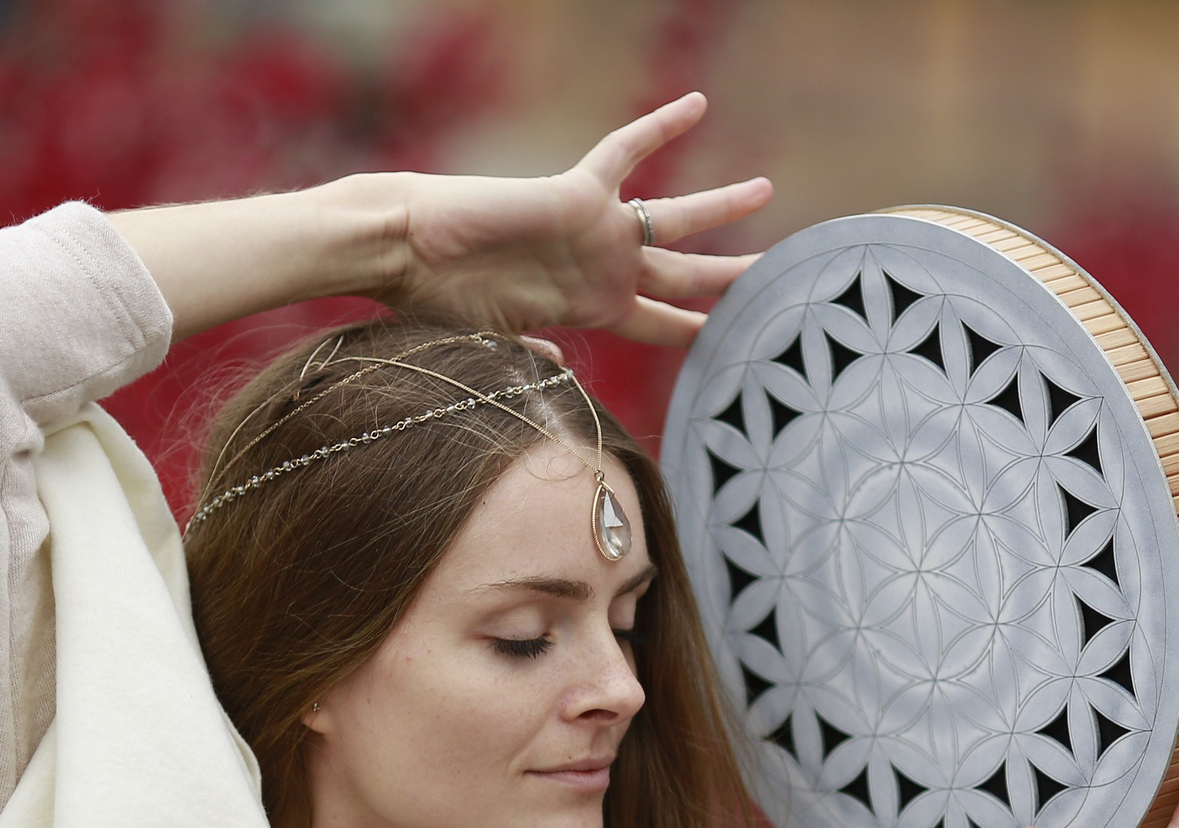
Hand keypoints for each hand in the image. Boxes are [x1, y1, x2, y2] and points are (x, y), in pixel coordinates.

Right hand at [385, 93, 771, 344]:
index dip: (694, 333)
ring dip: (722, 207)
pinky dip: (660, 126)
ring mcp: (594, 229)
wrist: (403, 250)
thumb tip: (562, 372)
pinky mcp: (577, 194)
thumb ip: (537, 359)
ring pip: (676, 217)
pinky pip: (627, 150)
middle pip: (683, 275)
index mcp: (589, 308)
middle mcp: (600, 267)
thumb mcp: (498, 347)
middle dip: (729, 278)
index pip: (659, 325)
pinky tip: (697, 104)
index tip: (731, 342)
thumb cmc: (437, 303)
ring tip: (766, 191)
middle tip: (776, 277)